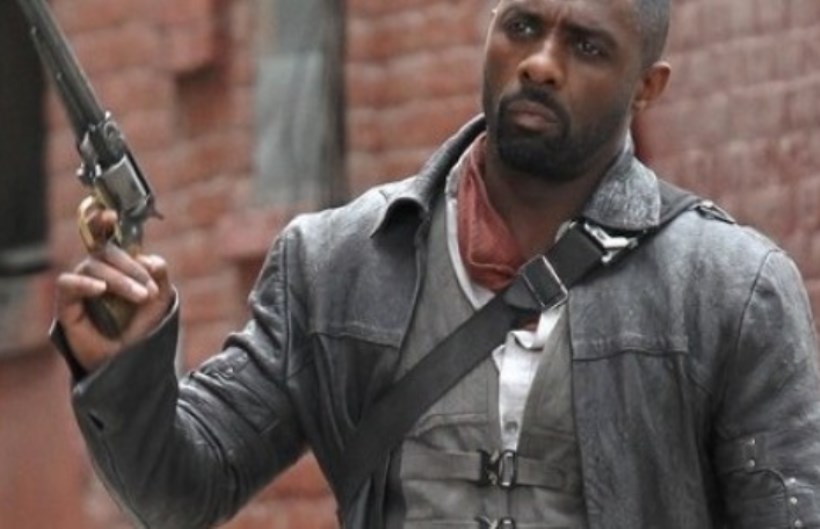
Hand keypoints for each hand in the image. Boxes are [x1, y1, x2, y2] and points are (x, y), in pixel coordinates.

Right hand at [55, 210, 173, 371]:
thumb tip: (149, 259)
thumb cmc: (145, 331)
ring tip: (141, 297)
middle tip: (151, 290)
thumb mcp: (162, 299)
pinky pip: (67, 284)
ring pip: (93, 266)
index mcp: (118, 268)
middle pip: (106, 252)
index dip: (103, 222)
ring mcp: (82, 289)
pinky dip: (85, 283)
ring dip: (120, 280)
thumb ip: (161, 274)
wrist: (134, 363)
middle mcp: (97, 274)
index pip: (107, 239)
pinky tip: (101, 289)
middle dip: (131, 267)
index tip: (111, 213)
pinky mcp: (68, 306)